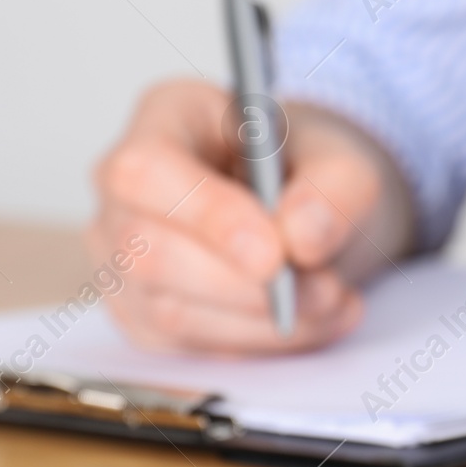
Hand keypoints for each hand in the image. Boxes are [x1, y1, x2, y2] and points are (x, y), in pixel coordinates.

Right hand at [90, 80, 414, 354]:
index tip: (274, 253)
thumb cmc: (309, 172)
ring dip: (264, 323)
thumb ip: (334, 191)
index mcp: (165, 118)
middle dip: (245, 286)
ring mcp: (121, 260)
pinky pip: (190, 348)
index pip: (147, 171)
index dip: (206, 216)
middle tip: (323, 288)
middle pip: (149, 253)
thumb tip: (301, 237)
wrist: (308, 211)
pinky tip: (313, 321)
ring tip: (332, 301)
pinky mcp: (142, 318)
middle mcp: (124, 192)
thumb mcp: (344, 161)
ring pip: (170, 313)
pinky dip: (261, 344)